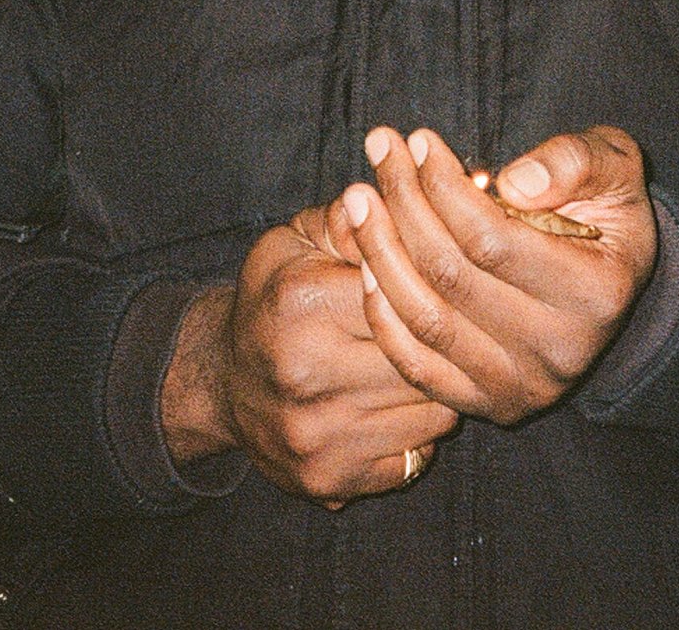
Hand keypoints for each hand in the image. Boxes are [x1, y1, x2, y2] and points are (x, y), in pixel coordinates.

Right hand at [161, 223, 456, 506]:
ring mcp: (317, 436)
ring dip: (443, 390)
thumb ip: (349, 222)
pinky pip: (415, 458)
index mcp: (301, 306)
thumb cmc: (274, 300)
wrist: (221, 382)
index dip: (432, 286)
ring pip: (433, 413)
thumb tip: (391, 199)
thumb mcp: (296, 242)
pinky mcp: (328, 480)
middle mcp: (305, 376)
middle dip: (448, 342)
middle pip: (425, 357)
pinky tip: (404, 407)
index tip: (444, 282)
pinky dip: (421, 432)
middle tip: (457, 327)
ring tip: (431, 366)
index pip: (405, 292)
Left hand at [332, 125, 656, 426]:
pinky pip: (416, 365)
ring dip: (380, 252)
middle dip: (404, 204)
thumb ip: (576, 161)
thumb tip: (516, 182)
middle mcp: (560, 352)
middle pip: (450, 275)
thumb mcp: (613, 166)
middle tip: (380, 149)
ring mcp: (520, 387)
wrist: (609, 281)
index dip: (444, 187)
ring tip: (361, 197)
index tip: (418, 139)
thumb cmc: (605, 209)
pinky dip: (382, 313)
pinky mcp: (486, 404)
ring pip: (426, 320)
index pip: (493, 240)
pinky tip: (366, 259)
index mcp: (597, 294)